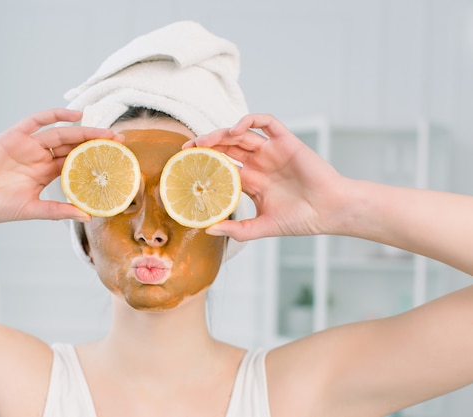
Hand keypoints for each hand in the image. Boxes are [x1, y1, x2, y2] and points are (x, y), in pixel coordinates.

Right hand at [0, 108, 119, 223]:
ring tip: (106, 132)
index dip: (95, 160)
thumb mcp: (32, 210)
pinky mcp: (13, 136)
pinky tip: (74, 115)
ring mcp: (28, 146)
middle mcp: (39, 157)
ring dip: (83, 130)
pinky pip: (36, 121)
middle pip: (73, 146)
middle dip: (96, 143)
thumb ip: (58, 211)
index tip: (117, 161)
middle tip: (121, 141)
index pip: (76, 163)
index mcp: (45, 174)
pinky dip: (54, 115)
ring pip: (61, 134)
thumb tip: (87, 216)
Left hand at [184, 114, 347, 240]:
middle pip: (227, 148)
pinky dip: (249, 121)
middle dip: (207, 146)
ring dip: (221, 133)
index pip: (223, 167)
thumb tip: (207, 230)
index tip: (185, 166)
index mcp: (252, 182)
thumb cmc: (301, 220)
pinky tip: (235, 130)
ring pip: (241, 134)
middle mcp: (259, 164)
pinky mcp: (286, 141)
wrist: (330, 211)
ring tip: (204, 141)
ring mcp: (272, 152)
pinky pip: (266, 122)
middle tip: (188, 149)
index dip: (205, 164)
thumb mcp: (261, 228)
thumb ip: (236, 230)